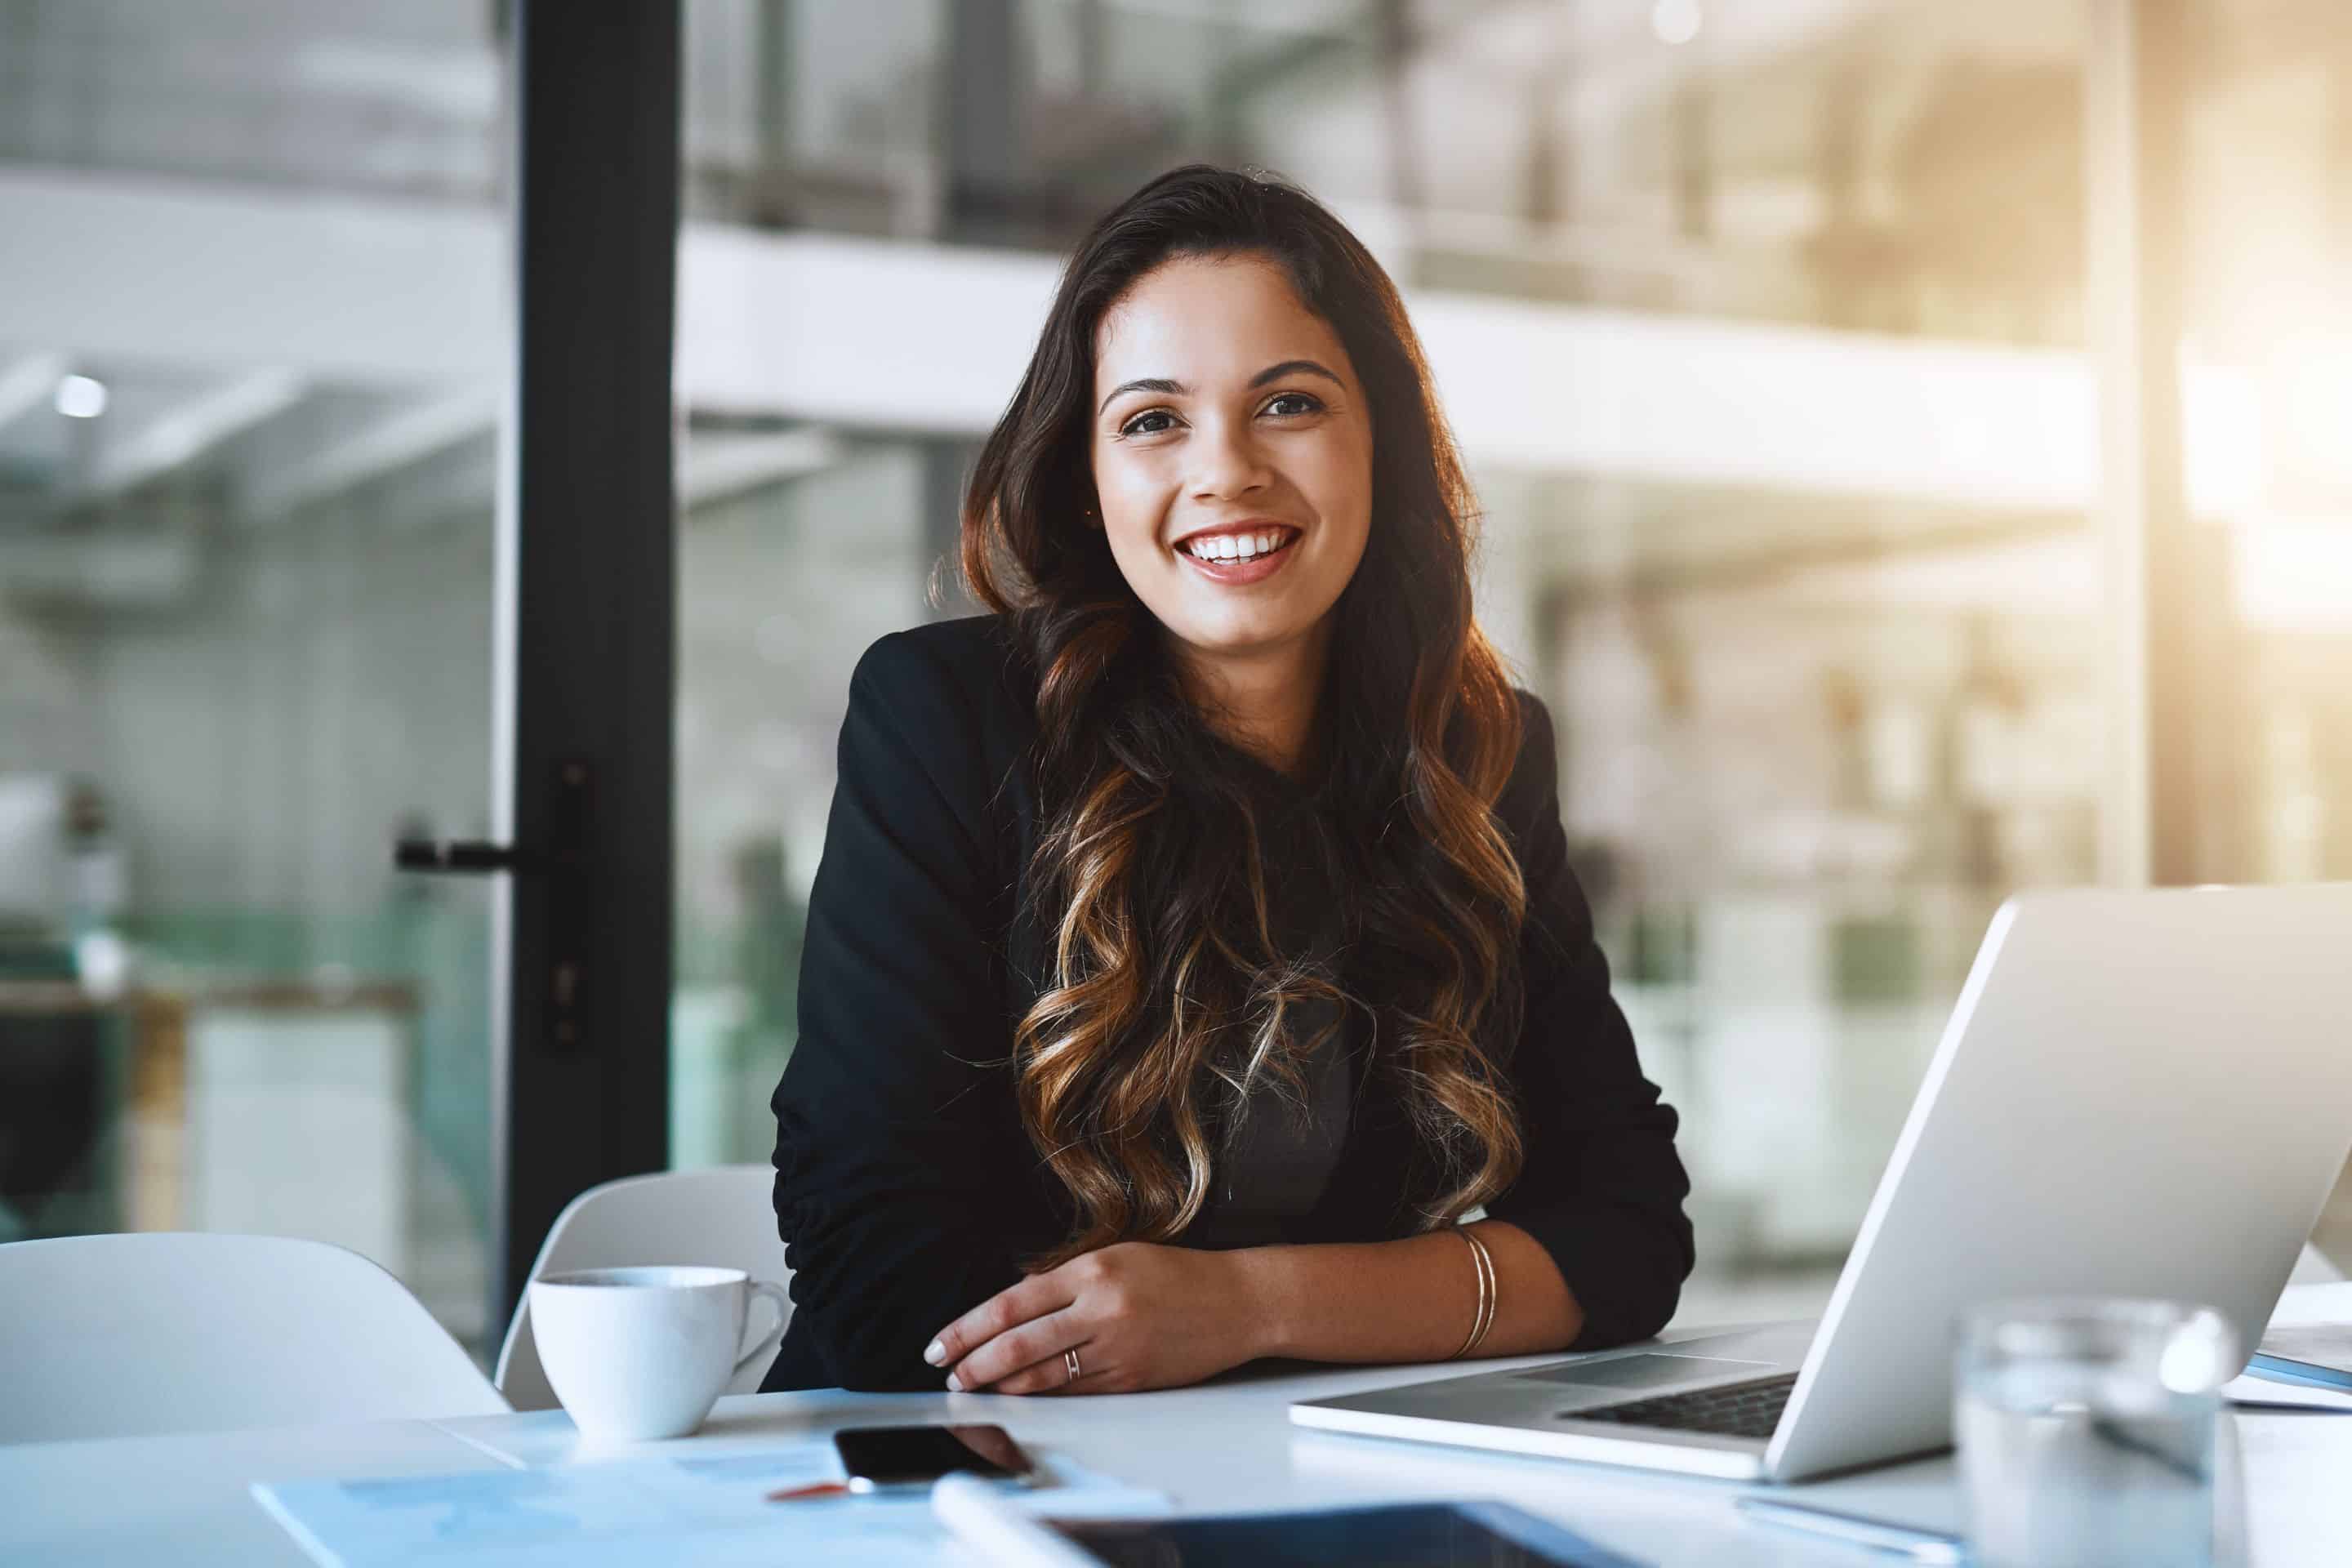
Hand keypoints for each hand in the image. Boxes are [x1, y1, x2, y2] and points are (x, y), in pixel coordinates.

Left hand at [925, 1242, 1268, 1395]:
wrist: (1239, 1302)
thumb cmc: (1177, 1275)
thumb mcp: (1118, 1256)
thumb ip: (1065, 1278)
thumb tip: (1013, 1302)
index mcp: (1093, 1270)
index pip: (1012, 1304)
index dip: (969, 1328)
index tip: (942, 1343)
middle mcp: (1101, 1309)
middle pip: (1019, 1344)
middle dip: (975, 1364)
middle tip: (950, 1375)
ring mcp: (1117, 1349)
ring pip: (1043, 1377)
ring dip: (1001, 1387)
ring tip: (976, 1390)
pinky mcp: (1132, 1380)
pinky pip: (1075, 1394)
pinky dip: (1041, 1398)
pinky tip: (1020, 1399)